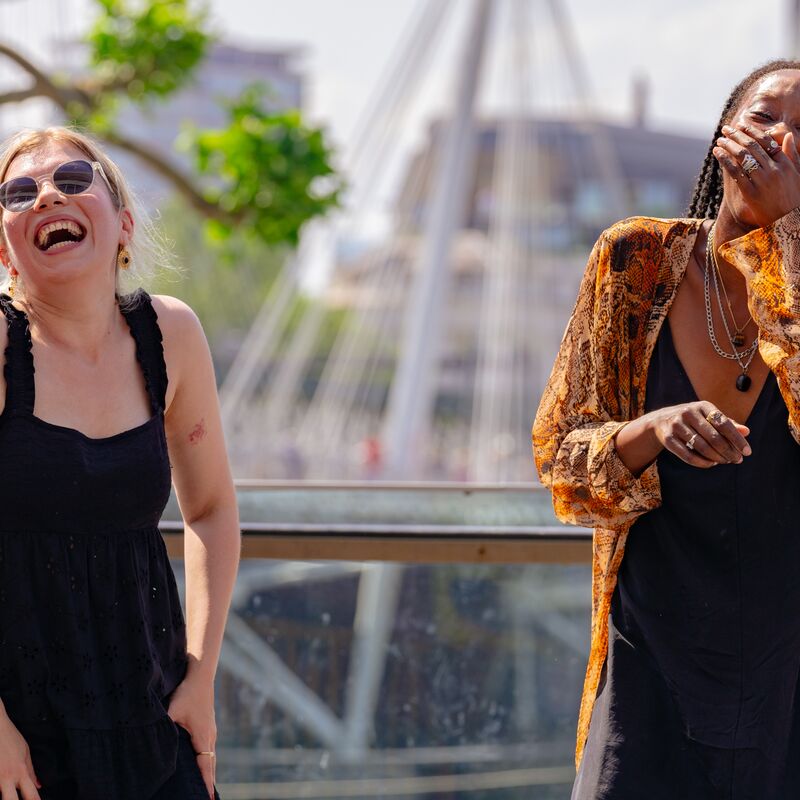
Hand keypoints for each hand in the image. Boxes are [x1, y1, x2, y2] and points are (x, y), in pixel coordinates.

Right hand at [0, 713, 41, 799]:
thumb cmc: (10, 738)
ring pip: (1, 796)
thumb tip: (39, 786)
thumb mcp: (25, 752)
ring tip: (9, 793)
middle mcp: (7, 778)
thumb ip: (31, 771)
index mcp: (20, 772)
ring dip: (6, 795)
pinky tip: (1, 788)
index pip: (31, 796)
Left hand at [166, 675, 216, 798]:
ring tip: (206, 789)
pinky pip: (208, 749)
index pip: (205, 765)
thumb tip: (151, 738)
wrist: (200, 675)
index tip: (208, 799)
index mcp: (203, 736)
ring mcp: (210, 731)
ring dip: (208, 772)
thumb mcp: (173, 710)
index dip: (205, 783)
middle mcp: (209, 736)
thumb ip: (164, 725)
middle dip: (209, 783)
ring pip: (211, 757)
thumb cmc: (187, 692)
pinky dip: (207, 761)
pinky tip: (202, 765)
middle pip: (211, 765)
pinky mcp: (208, 726)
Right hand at [649, 401, 750, 467]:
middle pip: (713, 437)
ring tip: (725, 461)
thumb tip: (746, 432)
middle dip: (728, 451)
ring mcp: (676, 425)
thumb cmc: (692, 419)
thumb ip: (727, 423)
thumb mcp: (708, 416)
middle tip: (737, 460)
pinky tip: (711, 464)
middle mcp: (688, 413)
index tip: (747, 452)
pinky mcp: (668, 438)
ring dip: (716, 458)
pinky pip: (687, 455)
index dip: (737, 439)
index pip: (724, 423)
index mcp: (702, 406)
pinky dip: (702, 462)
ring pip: (701, 447)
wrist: (660, 420)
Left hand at [713, 121, 799, 228]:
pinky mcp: (751, 193)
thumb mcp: (796, 174)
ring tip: (719, 139)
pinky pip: (735, 172)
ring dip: (729, 145)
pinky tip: (716, 153)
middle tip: (726, 129)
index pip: (766, 141)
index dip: (752, 132)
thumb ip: (791, 154)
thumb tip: (788, 135)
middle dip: (737, 135)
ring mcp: (762, 181)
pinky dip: (725, 160)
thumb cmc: (792, 197)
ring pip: (743, 157)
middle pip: (752, 147)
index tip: (741, 126)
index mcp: (785, 163)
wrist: (788, 222)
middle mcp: (774, 170)